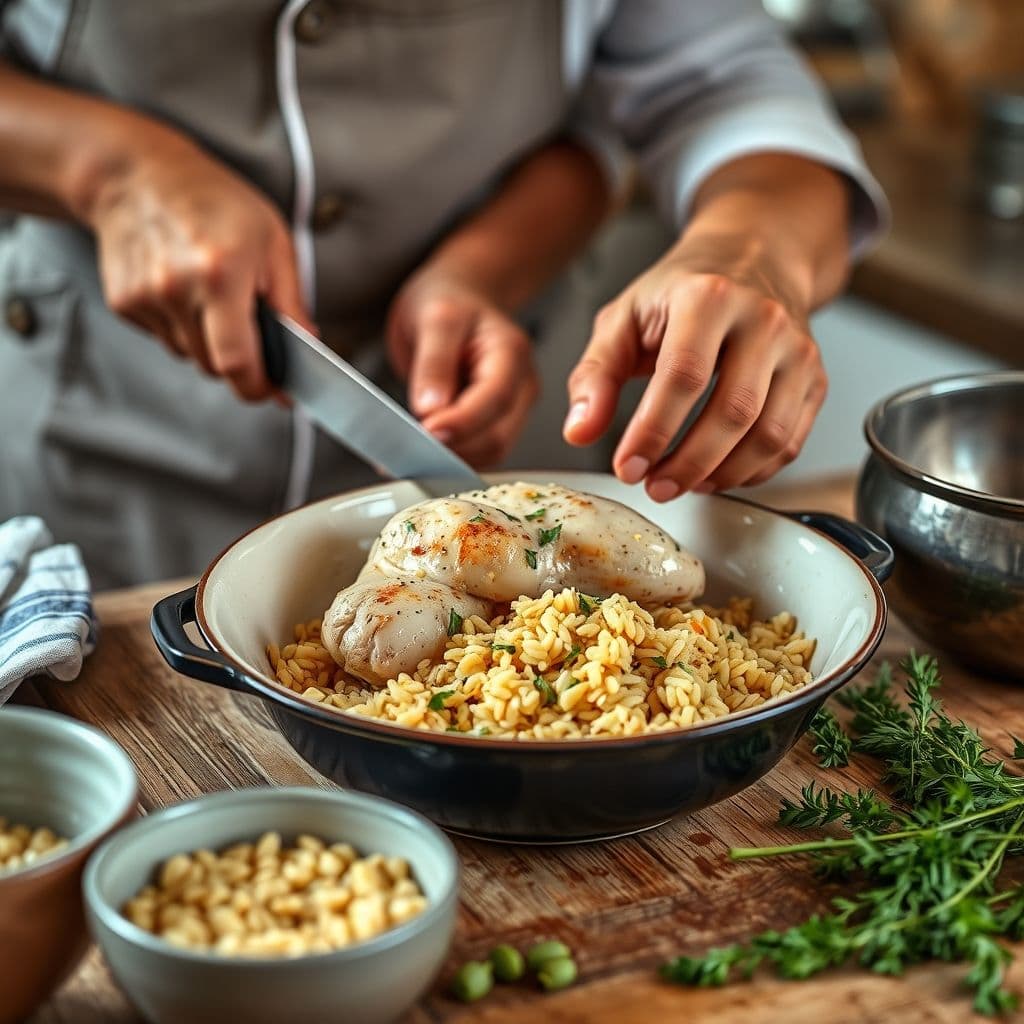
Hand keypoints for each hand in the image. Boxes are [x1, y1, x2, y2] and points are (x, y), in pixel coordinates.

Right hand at [85, 130, 311, 399]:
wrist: (138, 175)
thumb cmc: (216, 203)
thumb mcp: (273, 242)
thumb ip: (291, 303)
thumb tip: (306, 351)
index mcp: (221, 274)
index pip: (237, 362)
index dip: (258, 386)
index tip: (273, 390)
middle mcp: (176, 289)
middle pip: (214, 366)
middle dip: (239, 360)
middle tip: (249, 326)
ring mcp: (144, 297)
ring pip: (190, 356)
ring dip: (209, 342)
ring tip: (211, 294)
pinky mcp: (123, 303)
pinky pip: (165, 339)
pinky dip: (181, 327)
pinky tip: (182, 288)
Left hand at [387, 271, 538, 467]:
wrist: (457, 301)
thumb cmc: (448, 302)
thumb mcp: (435, 317)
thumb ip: (434, 362)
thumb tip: (431, 409)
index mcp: (511, 353)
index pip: (496, 398)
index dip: (464, 421)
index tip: (428, 432)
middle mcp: (520, 385)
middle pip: (497, 435)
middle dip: (455, 448)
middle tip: (409, 451)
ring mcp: (511, 409)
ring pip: (489, 451)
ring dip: (451, 459)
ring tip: (409, 456)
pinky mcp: (494, 424)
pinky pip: (477, 452)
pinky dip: (450, 458)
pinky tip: (421, 455)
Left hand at [563, 233, 827, 498]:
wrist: (752, 258)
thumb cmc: (680, 293)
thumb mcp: (623, 319)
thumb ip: (595, 376)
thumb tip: (579, 431)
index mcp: (708, 297)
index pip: (683, 377)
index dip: (653, 432)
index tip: (627, 468)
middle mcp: (763, 320)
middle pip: (733, 413)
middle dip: (688, 464)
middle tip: (654, 487)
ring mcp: (798, 350)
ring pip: (770, 435)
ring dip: (722, 474)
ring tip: (682, 483)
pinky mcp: (815, 378)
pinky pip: (790, 442)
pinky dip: (752, 472)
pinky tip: (716, 473)